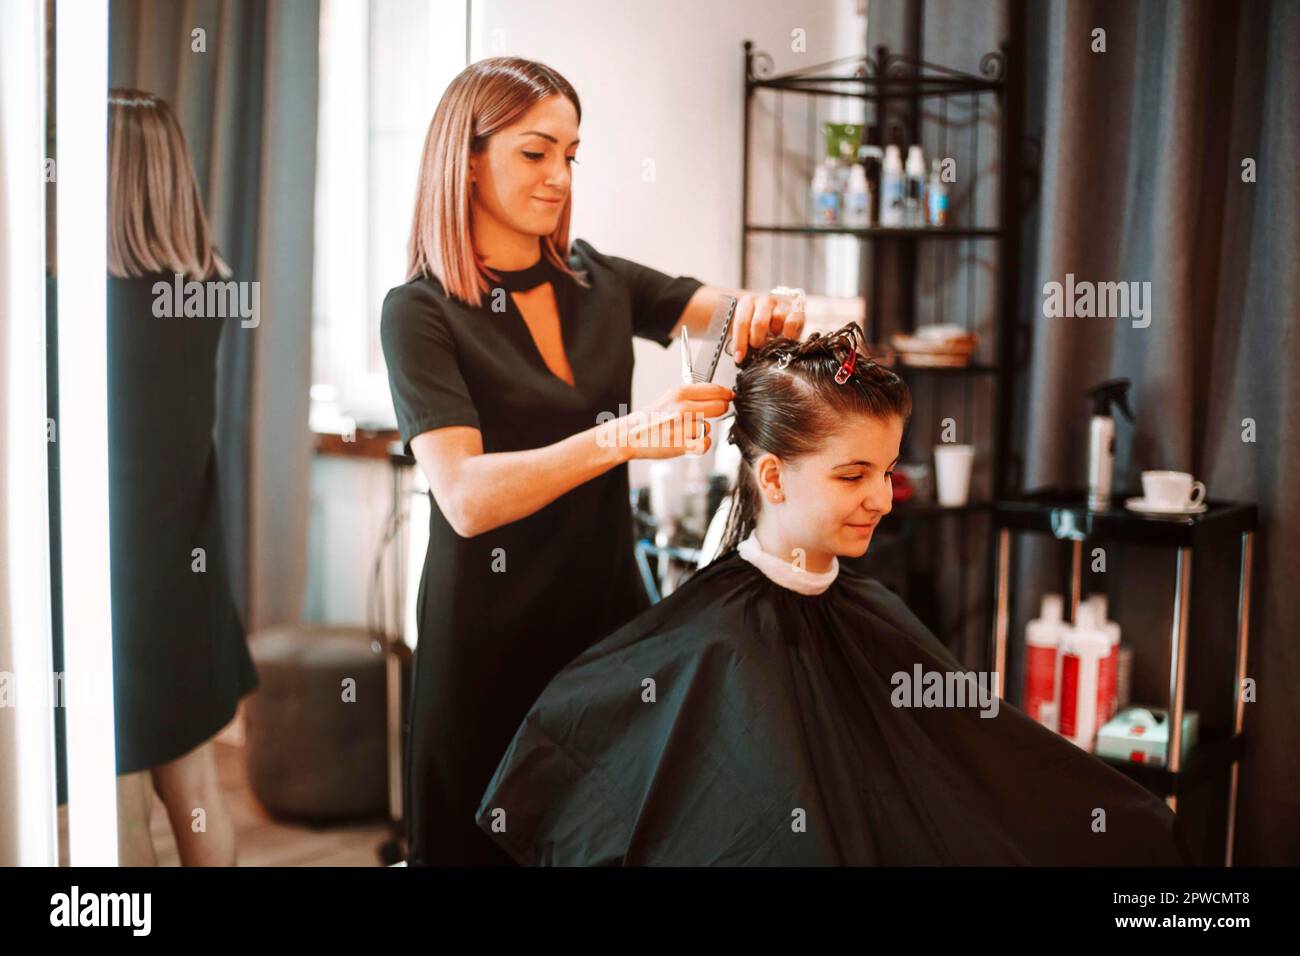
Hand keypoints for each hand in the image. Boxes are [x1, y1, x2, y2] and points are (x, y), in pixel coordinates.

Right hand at [609, 383, 732, 460]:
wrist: (630, 435)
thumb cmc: (650, 418)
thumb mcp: (668, 398)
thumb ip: (691, 396)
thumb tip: (717, 394)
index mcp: (679, 393)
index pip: (714, 389)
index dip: (726, 394)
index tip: (729, 396)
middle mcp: (682, 408)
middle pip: (719, 406)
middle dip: (721, 409)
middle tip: (716, 412)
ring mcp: (682, 427)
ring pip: (709, 427)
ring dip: (703, 431)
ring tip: (688, 431)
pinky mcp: (682, 444)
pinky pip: (705, 444)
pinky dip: (701, 445)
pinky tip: (691, 442)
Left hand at [732, 292, 805, 363]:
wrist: (781, 309)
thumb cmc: (760, 322)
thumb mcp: (748, 327)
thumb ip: (744, 339)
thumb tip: (741, 357)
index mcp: (748, 302)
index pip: (741, 322)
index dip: (740, 343)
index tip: (739, 358)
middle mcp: (765, 300)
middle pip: (759, 323)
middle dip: (757, 341)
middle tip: (758, 348)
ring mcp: (781, 303)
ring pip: (777, 320)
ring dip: (774, 337)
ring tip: (772, 342)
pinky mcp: (796, 310)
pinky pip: (791, 324)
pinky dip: (788, 336)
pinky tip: (784, 340)